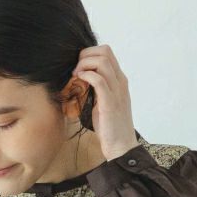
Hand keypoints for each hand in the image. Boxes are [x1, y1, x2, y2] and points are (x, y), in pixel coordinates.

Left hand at [71, 45, 138, 161]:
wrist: (121, 145)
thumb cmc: (110, 126)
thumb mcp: (104, 101)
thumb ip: (97, 88)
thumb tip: (81, 78)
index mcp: (119, 80)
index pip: (107, 52)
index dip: (89, 53)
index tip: (79, 67)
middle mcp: (120, 81)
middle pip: (104, 51)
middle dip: (85, 55)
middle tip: (75, 70)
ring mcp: (116, 91)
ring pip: (101, 62)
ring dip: (84, 65)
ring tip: (76, 76)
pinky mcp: (110, 102)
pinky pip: (98, 80)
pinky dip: (86, 76)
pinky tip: (79, 82)